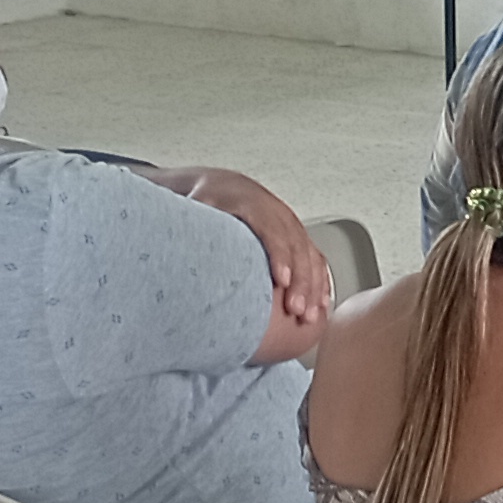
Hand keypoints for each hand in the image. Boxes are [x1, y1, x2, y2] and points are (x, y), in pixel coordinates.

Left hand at [179, 166, 336, 327]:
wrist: (225, 186)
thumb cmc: (208, 202)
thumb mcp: (198, 207)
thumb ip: (195, 226)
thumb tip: (180, 252)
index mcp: (253, 206)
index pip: (272, 231)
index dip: (279, 256)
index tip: (281, 281)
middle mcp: (278, 213)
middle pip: (297, 248)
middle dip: (301, 281)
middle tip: (296, 310)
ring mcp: (291, 224)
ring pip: (310, 255)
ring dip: (314, 286)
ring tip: (309, 316)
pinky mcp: (299, 235)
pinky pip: (316, 258)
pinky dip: (321, 281)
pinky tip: (321, 302)